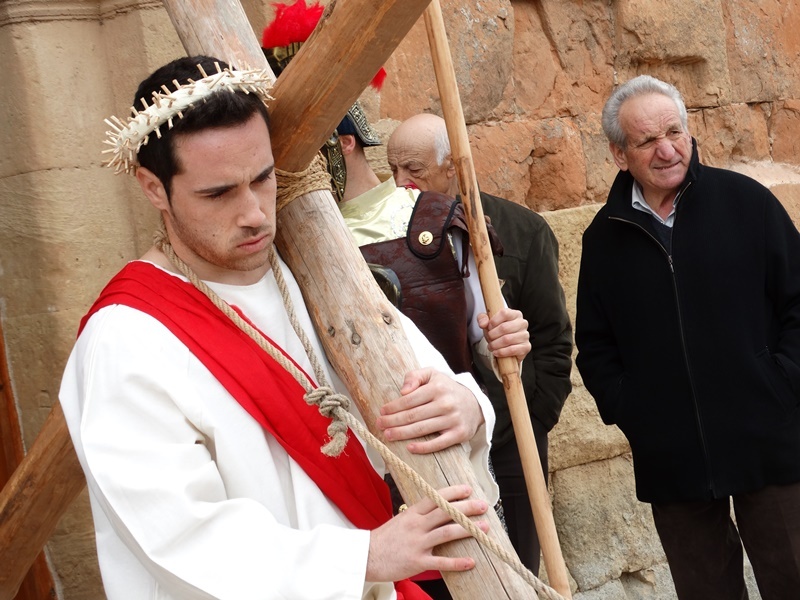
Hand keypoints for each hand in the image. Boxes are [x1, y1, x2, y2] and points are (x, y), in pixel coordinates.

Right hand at [366, 485, 490, 581]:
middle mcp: (416, 525)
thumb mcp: (400, 521)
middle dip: (467, 508)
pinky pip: (440, 562)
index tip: (468, 489)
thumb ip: (418, 515)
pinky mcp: (417, 561)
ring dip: (468, 530)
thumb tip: (436, 508)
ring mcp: (417, 543)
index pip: (435, 497)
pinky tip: (471, 562)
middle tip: (484, 505)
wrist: (365, 557)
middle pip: (445, 512)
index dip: (453, 492)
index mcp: (412, 513)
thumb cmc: (384, 539)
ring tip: (484, 528)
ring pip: (446, 533)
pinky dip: (457, 562)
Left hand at [376, 368, 483, 453]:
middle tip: (380, 425)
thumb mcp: (433, 375)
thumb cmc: (447, 389)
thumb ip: (415, 376)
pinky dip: (423, 447)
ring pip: (422, 429)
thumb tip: (403, 390)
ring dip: (402, 434)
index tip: (382, 412)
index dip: (393, 407)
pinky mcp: (459, 434)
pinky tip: (410, 448)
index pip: (409, 399)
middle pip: (413, 415)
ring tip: (388, 435)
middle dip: (393, 421)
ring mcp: (453, 420)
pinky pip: (438, 444)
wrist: (475, 404)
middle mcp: (445, 403)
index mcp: (437, 388)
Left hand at [477, 307, 529, 362]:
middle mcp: (522, 323)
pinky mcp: (526, 347)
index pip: (504, 313)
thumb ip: (483, 319)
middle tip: (489, 339)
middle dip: (492, 335)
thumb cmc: (497, 331)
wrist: (505, 345)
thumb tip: (483, 323)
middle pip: (504, 328)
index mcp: (515, 314)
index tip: (489, 327)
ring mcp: (525, 335)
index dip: (493, 321)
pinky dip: (501, 352)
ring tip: (491, 346)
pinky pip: (512, 350)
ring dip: (495, 344)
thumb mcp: (488, 322)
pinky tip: (496, 352)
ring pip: (507, 339)